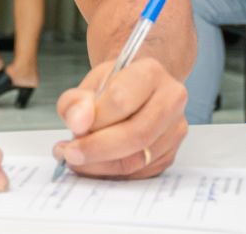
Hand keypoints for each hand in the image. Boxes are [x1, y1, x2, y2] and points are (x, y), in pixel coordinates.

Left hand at [51, 58, 187, 178]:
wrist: (136, 91)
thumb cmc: (113, 86)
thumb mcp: (88, 84)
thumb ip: (76, 101)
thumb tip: (78, 123)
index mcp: (150, 73)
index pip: (121, 100)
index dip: (94, 120)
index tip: (73, 130)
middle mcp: (171, 100)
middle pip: (136, 134)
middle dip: (97, 149)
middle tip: (70, 153)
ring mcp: (174, 130)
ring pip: (137, 159)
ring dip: (101, 165)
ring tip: (76, 158)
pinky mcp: (170, 154)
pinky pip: (138, 173)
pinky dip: (111, 173)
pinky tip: (93, 164)